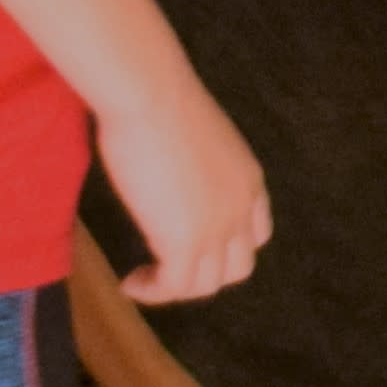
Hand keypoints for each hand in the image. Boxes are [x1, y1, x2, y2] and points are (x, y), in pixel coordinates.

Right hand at [99, 86, 270, 302]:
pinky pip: (173, 286)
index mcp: (249, 180)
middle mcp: (242, 207)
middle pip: (237, 267)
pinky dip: (152, 292)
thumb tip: (171, 169)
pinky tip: (129, 283)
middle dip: (204, 274)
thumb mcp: (196, 136)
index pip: (257, 234)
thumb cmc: (160, 99)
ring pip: (206, 284)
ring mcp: (217, 227)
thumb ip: (196, 163)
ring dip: (174, 287)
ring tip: (143, 279)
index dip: (228, 248)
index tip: (195, 246)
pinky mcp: (185, 241)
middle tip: (166, 267)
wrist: (150, 94)